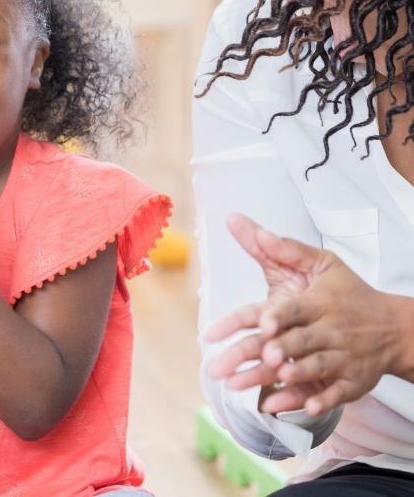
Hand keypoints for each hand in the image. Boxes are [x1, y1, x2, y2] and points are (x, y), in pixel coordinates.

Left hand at [208, 213, 400, 415]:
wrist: (393, 326)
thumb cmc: (348, 292)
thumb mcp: (321, 264)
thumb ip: (282, 248)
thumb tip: (238, 222)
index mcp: (319, 303)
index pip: (295, 309)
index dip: (279, 316)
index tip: (261, 323)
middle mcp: (330, 331)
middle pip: (300, 341)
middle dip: (281, 349)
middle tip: (262, 356)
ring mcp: (342, 357)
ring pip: (317, 367)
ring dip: (297, 375)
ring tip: (273, 378)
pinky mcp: (351, 381)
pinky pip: (336, 393)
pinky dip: (320, 400)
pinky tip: (302, 408)